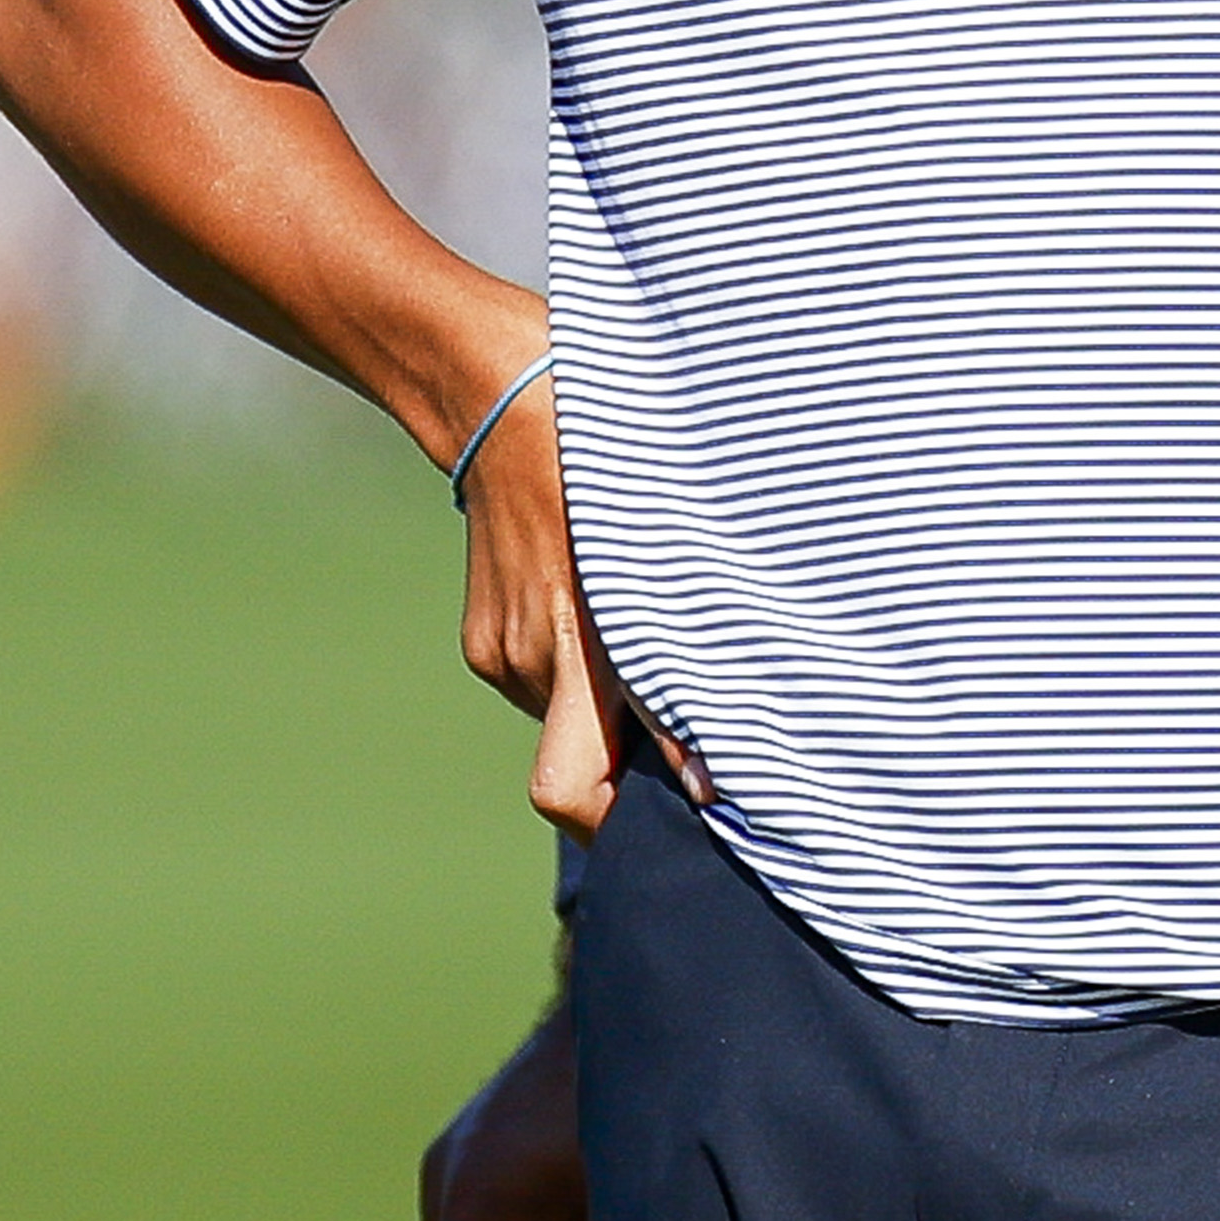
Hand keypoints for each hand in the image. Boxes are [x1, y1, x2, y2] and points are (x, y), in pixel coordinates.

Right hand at [456, 365, 691, 834]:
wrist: (501, 409)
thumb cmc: (607, 461)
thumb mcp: (666, 534)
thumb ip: (694, 621)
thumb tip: (732, 706)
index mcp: (580, 637)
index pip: (578, 781)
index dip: (638, 810)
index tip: (710, 803)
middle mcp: (534, 662)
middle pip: (569, 784)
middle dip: (624, 794)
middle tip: (697, 772)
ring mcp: (503, 657)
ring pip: (567, 731)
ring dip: (611, 721)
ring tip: (658, 654)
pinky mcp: (487, 647)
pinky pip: (546, 691)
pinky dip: (582, 684)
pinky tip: (608, 623)